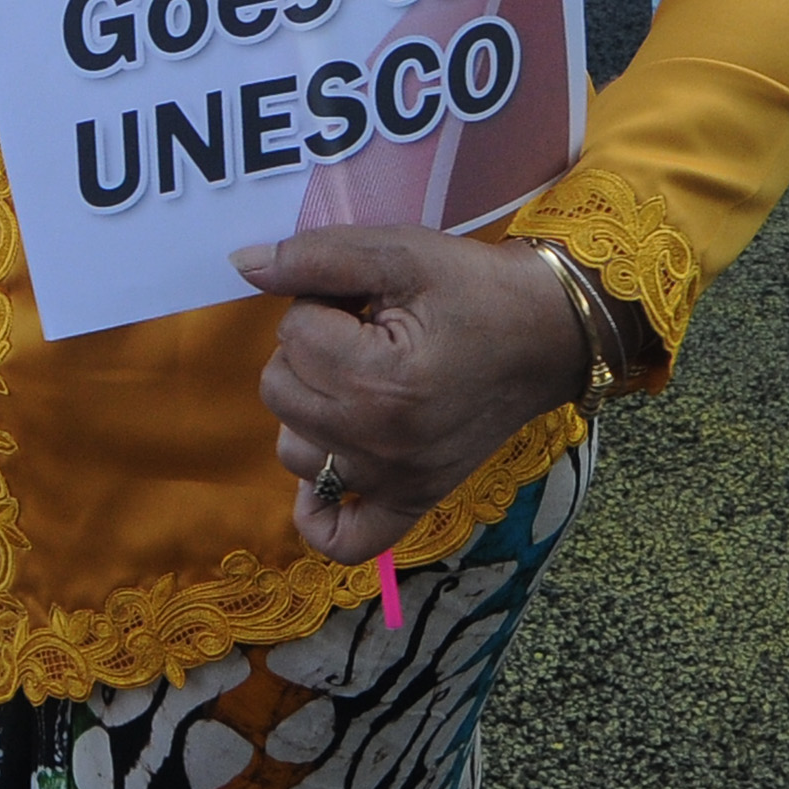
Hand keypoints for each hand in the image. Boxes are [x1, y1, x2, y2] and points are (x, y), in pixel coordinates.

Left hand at [234, 227, 594, 562]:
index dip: (322, 303)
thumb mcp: (399, 251)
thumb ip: (315, 256)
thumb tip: (242, 263)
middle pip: (279, 389)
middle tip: (368, 335)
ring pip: (293, 449)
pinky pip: (340, 537)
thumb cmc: (473, 288)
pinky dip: (319, 513)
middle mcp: (382, 443)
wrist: (547, 334)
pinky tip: (330, 470)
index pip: (292, 332)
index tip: (369, 302)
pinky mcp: (412, 501)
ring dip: (313, 410)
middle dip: (311, 350)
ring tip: (364, 382)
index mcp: (379, 381)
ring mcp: (396, 481)